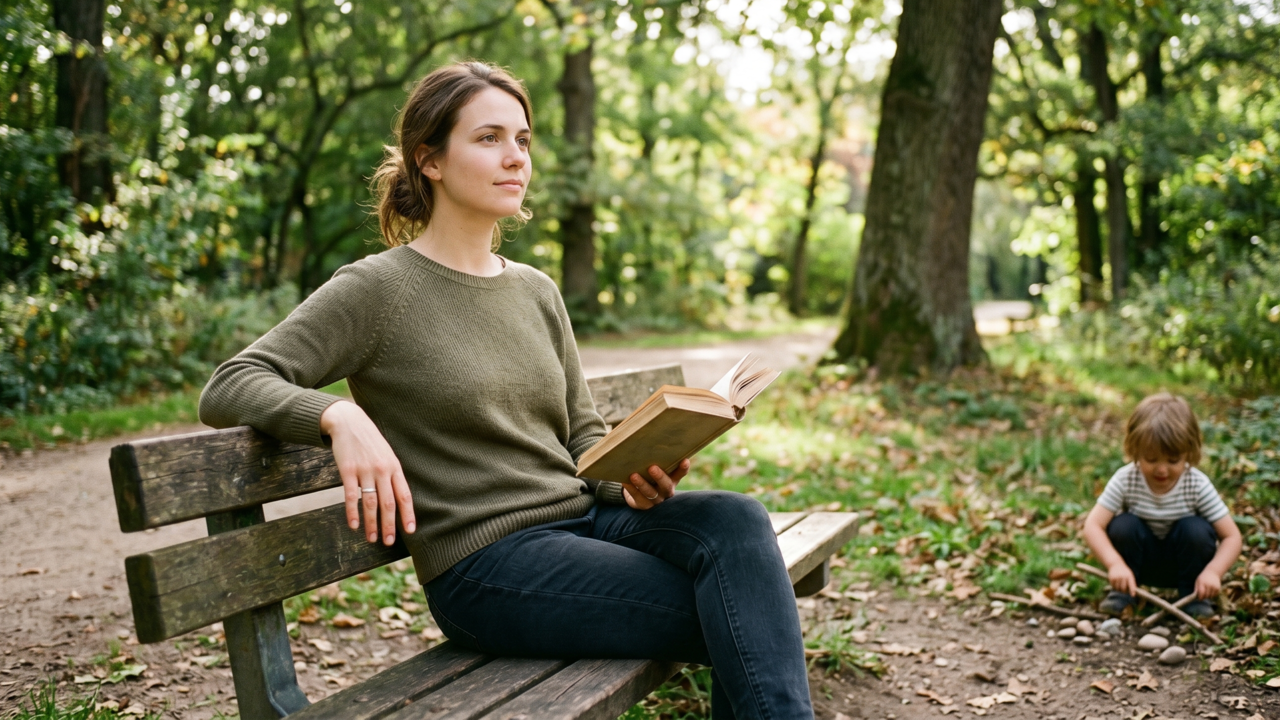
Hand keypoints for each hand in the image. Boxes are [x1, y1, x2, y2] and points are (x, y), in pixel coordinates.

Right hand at [320, 400, 416, 544]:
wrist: (349, 422)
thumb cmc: (370, 441)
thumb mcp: (387, 454)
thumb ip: (392, 474)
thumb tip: (398, 498)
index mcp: (394, 467)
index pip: (404, 495)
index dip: (408, 514)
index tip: (410, 530)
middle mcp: (382, 470)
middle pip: (388, 503)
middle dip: (389, 525)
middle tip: (388, 541)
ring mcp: (365, 470)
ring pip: (370, 503)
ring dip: (371, 523)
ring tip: (372, 538)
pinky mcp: (347, 470)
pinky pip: (351, 496)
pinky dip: (352, 512)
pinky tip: (354, 525)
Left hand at [623, 459, 689, 510]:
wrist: (639, 493)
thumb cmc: (649, 474)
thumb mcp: (656, 468)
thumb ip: (656, 459)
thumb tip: (647, 438)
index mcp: (672, 479)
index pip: (680, 474)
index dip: (683, 468)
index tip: (685, 460)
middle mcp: (666, 491)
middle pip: (666, 485)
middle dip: (660, 477)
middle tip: (652, 468)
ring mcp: (656, 500)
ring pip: (650, 492)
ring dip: (642, 484)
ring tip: (634, 475)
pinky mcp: (644, 505)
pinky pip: (637, 497)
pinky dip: (631, 489)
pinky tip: (625, 482)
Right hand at [1107, 561, 1136, 595]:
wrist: (1115, 564)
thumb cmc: (1124, 571)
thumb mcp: (1129, 574)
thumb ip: (1131, 582)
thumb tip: (1132, 593)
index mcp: (1129, 576)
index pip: (1131, 585)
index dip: (1132, 590)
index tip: (1133, 595)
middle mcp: (1123, 577)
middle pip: (1124, 588)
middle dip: (1124, 591)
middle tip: (1124, 591)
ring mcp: (1117, 577)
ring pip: (1118, 588)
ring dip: (1119, 589)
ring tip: (1119, 587)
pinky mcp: (1111, 578)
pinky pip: (1113, 586)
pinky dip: (1114, 587)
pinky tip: (1115, 584)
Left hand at [1195, 569, 1221, 598]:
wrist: (1213, 572)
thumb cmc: (1203, 577)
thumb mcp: (1198, 581)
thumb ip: (1196, 588)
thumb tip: (1195, 596)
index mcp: (1202, 583)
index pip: (1201, 593)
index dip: (1200, 597)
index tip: (1199, 599)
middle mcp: (1208, 585)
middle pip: (1206, 596)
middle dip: (1204, 597)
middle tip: (1202, 596)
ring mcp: (1214, 587)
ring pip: (1210, 596)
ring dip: (1208, 596)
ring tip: (1206, 593)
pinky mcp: (1218, 588)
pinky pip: (1214, 595)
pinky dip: (1212, 595)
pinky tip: (1210, 591)